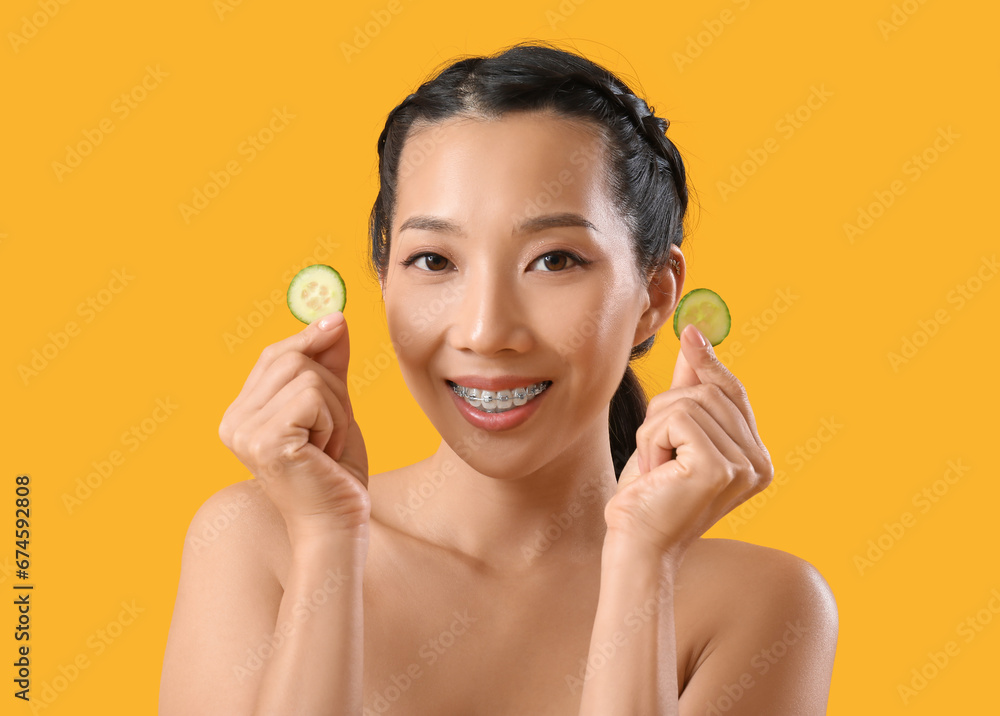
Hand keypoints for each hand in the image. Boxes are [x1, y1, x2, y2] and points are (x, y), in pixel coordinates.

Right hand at [218, 312, 370, 540]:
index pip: (274, 355)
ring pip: (307, 376)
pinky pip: (313, 397)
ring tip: (328, 445)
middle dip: (331, 388)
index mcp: (240, 413)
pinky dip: (334, 422)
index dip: (309, 338)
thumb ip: (328, 364)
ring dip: (336, 410)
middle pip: (292, 358)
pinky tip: (325, 453)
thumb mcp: (333, 407)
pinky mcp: (265, 440)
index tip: (338, 322)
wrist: (338, 522)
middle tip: (333, 430)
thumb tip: (335, 317)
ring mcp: (244, 431)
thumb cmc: (334, 470)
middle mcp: (233, 421)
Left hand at [605, 323, 772, 565]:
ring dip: (654, 428)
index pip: (733, 392)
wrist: (635, 546)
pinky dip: (651, 439)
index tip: (690, 332)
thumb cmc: (649, 497)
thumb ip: (689, 392)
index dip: (709, 362)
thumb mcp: (669, 436)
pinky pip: (676, 418)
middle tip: (655, 453)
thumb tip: (697, 338)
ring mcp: (743, 466)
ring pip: (688, 401)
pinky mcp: (718, 468)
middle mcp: (759, 463)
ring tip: (655, 467)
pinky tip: (653, 472)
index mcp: (756, 458)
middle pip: (708, 390)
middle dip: (665, 411)